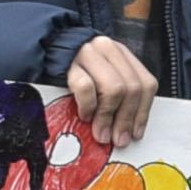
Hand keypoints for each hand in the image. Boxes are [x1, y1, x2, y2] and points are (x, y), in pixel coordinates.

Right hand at [63, 28, 157, 145]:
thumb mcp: (102, 79)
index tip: (136, 134)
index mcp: (122, 54)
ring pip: (114, 88)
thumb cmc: (76, 72)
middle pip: (131, 88)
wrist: (44, 51)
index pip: (146, 83)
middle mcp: (109, 49)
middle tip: (118, 140)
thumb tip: (127, 132)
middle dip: (126, 119)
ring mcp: (89, 54)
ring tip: (100, 133)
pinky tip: (84, 116)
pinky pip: (86, 88)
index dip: (142, 112)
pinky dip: (88, 106)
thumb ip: (118, 98)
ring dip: (108, 117)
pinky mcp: (69, 63)